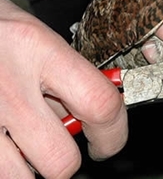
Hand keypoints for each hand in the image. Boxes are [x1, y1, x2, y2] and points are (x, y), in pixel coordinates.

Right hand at [0, 0, 127, 177]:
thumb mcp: (32, 35)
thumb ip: (64, 75)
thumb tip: (90, 117)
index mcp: (37, 49)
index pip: (99, 103)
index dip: (113, 134)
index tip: (107, 142)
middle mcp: (6, 84)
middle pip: (60, 159)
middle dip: (65, 162)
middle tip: (59, 148)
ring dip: (26, 169)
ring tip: (20, 144)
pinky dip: (1, 165)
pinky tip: (0, 141)